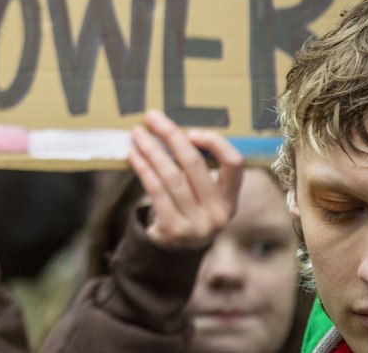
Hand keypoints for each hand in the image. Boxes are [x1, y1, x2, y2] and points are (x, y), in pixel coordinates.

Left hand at [126, 109, 243, 249]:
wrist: (174, 249)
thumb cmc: (188, 209)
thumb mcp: (203, 194)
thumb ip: (197, 167)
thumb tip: (170, 128)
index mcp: (231, 199)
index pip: (235, 164)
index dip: (215, 143)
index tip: (191, 131)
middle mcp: (219, 213)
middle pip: (194, 164)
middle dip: (171, 136)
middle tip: (152, 117)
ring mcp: (197, 224)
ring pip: (171, 176)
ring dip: (151, 150)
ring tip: (137, 133)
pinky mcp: (173, 230)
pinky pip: (155, 190)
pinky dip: (143, 168)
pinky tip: (132, 154)